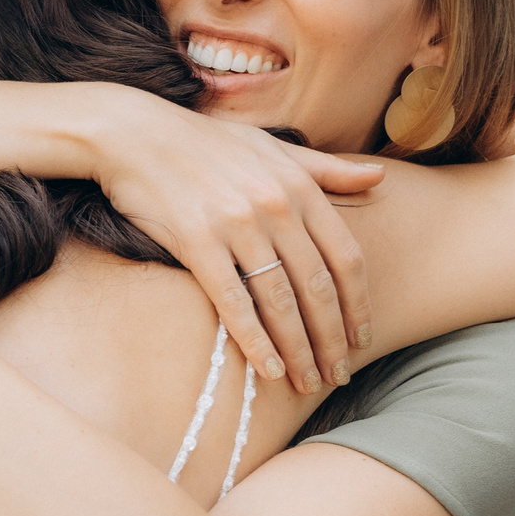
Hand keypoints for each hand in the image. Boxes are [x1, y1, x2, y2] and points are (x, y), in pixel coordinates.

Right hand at [82, 91, 381, 393]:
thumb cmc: (205, 143)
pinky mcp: (197, 242)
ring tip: (306, 381)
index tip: (361, 339)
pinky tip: (268, 368)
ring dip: (298, 348)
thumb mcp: (273, 146)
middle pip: (318, 287)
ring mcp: (237, 225)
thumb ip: (326, 169)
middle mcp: (275, 206)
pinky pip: (233, 301)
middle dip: (331, 338)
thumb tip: (380, 178)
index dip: (358, 305)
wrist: (134, 134)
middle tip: (338, 374)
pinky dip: (255, 340)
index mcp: (298, 185)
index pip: (345, 257)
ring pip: (280, 301)